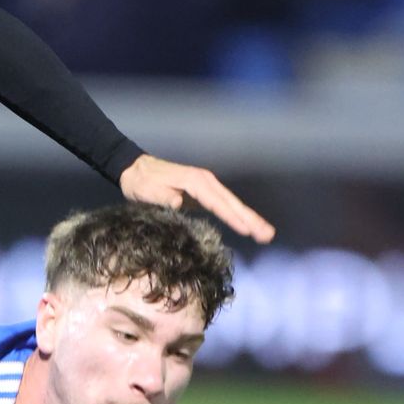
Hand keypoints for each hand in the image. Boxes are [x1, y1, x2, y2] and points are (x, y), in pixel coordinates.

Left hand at [120, 154, 273, 244]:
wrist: (135, 169)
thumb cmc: (141, 181)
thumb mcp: (147, 191)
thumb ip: (163, 196)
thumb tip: (178, 202)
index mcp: (195, 181)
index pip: (217, 202)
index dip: (232, 217)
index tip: (247, 230)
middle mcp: (206, 181)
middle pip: (232, 203)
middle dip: (250, 219)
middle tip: (267, 235)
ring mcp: (207, 186)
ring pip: (232, 204)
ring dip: (249, 218)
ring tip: (266, 234)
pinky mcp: (204, 192)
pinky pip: (224, 205)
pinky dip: (237, 216)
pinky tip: (248, 226)